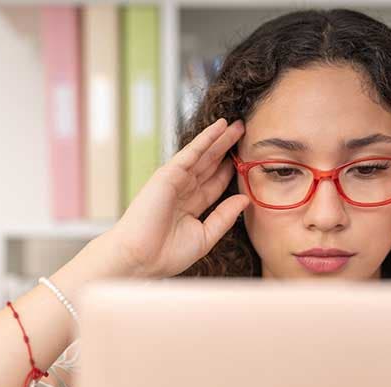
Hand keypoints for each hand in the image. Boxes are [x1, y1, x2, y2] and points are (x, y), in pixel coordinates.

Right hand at [102, 118, 249, 278]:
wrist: (141, 257)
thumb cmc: (167, 254)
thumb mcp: (205, 236)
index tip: (249, 159)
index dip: (231, 171)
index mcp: (191, 207)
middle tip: (245, 133)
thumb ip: (224, 217)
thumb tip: (245, 199)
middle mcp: (183, 191)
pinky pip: (191, 153)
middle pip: (211, 166)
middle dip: (228, 149)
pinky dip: (205, 138)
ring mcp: (175, 181)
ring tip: (238, 125)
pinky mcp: (168, 174)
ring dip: (220, 139)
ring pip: (204, 155)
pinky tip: (219, 127)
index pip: (215, 184)